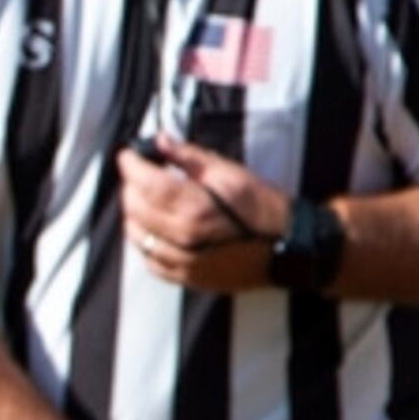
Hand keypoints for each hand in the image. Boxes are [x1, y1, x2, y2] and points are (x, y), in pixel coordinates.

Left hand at [119, 137, 282, 293]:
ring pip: (137, 236)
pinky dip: (144, 241)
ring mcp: (183, 262)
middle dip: (131, 186)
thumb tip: (160, 141)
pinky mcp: (186, 278)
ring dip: (134, 214)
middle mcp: (184, 238)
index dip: (131, 165)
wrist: (291, 247)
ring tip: (144, 198)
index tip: (128, 154)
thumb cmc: (265, 208)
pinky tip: (154, 228)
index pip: (146, 183)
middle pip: (135, 209)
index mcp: (195, 208)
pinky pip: (148, 261)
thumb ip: (191, 157)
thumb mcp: (231, 173)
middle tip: (139, 173)